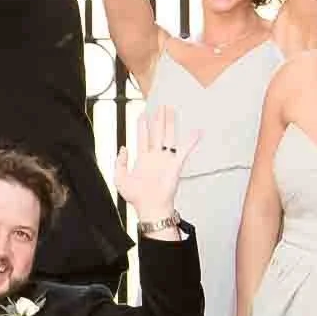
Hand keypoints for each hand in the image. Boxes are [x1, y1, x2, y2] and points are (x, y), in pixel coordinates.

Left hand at [115, 103, 200, 219]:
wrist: (150, 208)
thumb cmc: (137, 198)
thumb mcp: (120, 179)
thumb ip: (120, 163)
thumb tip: (123, 147)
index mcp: (143, 159)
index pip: (143, 137)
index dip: (142, 126)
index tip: (142, 114)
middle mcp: (155, 157)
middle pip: (157, 133)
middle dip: (158, 119)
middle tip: (160, 106)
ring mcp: (166, 160)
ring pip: (168, 137)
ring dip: (170, 123)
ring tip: (170, 110)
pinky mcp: (175, 165)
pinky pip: (184, 150)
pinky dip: (191, 141)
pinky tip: (197, 131)